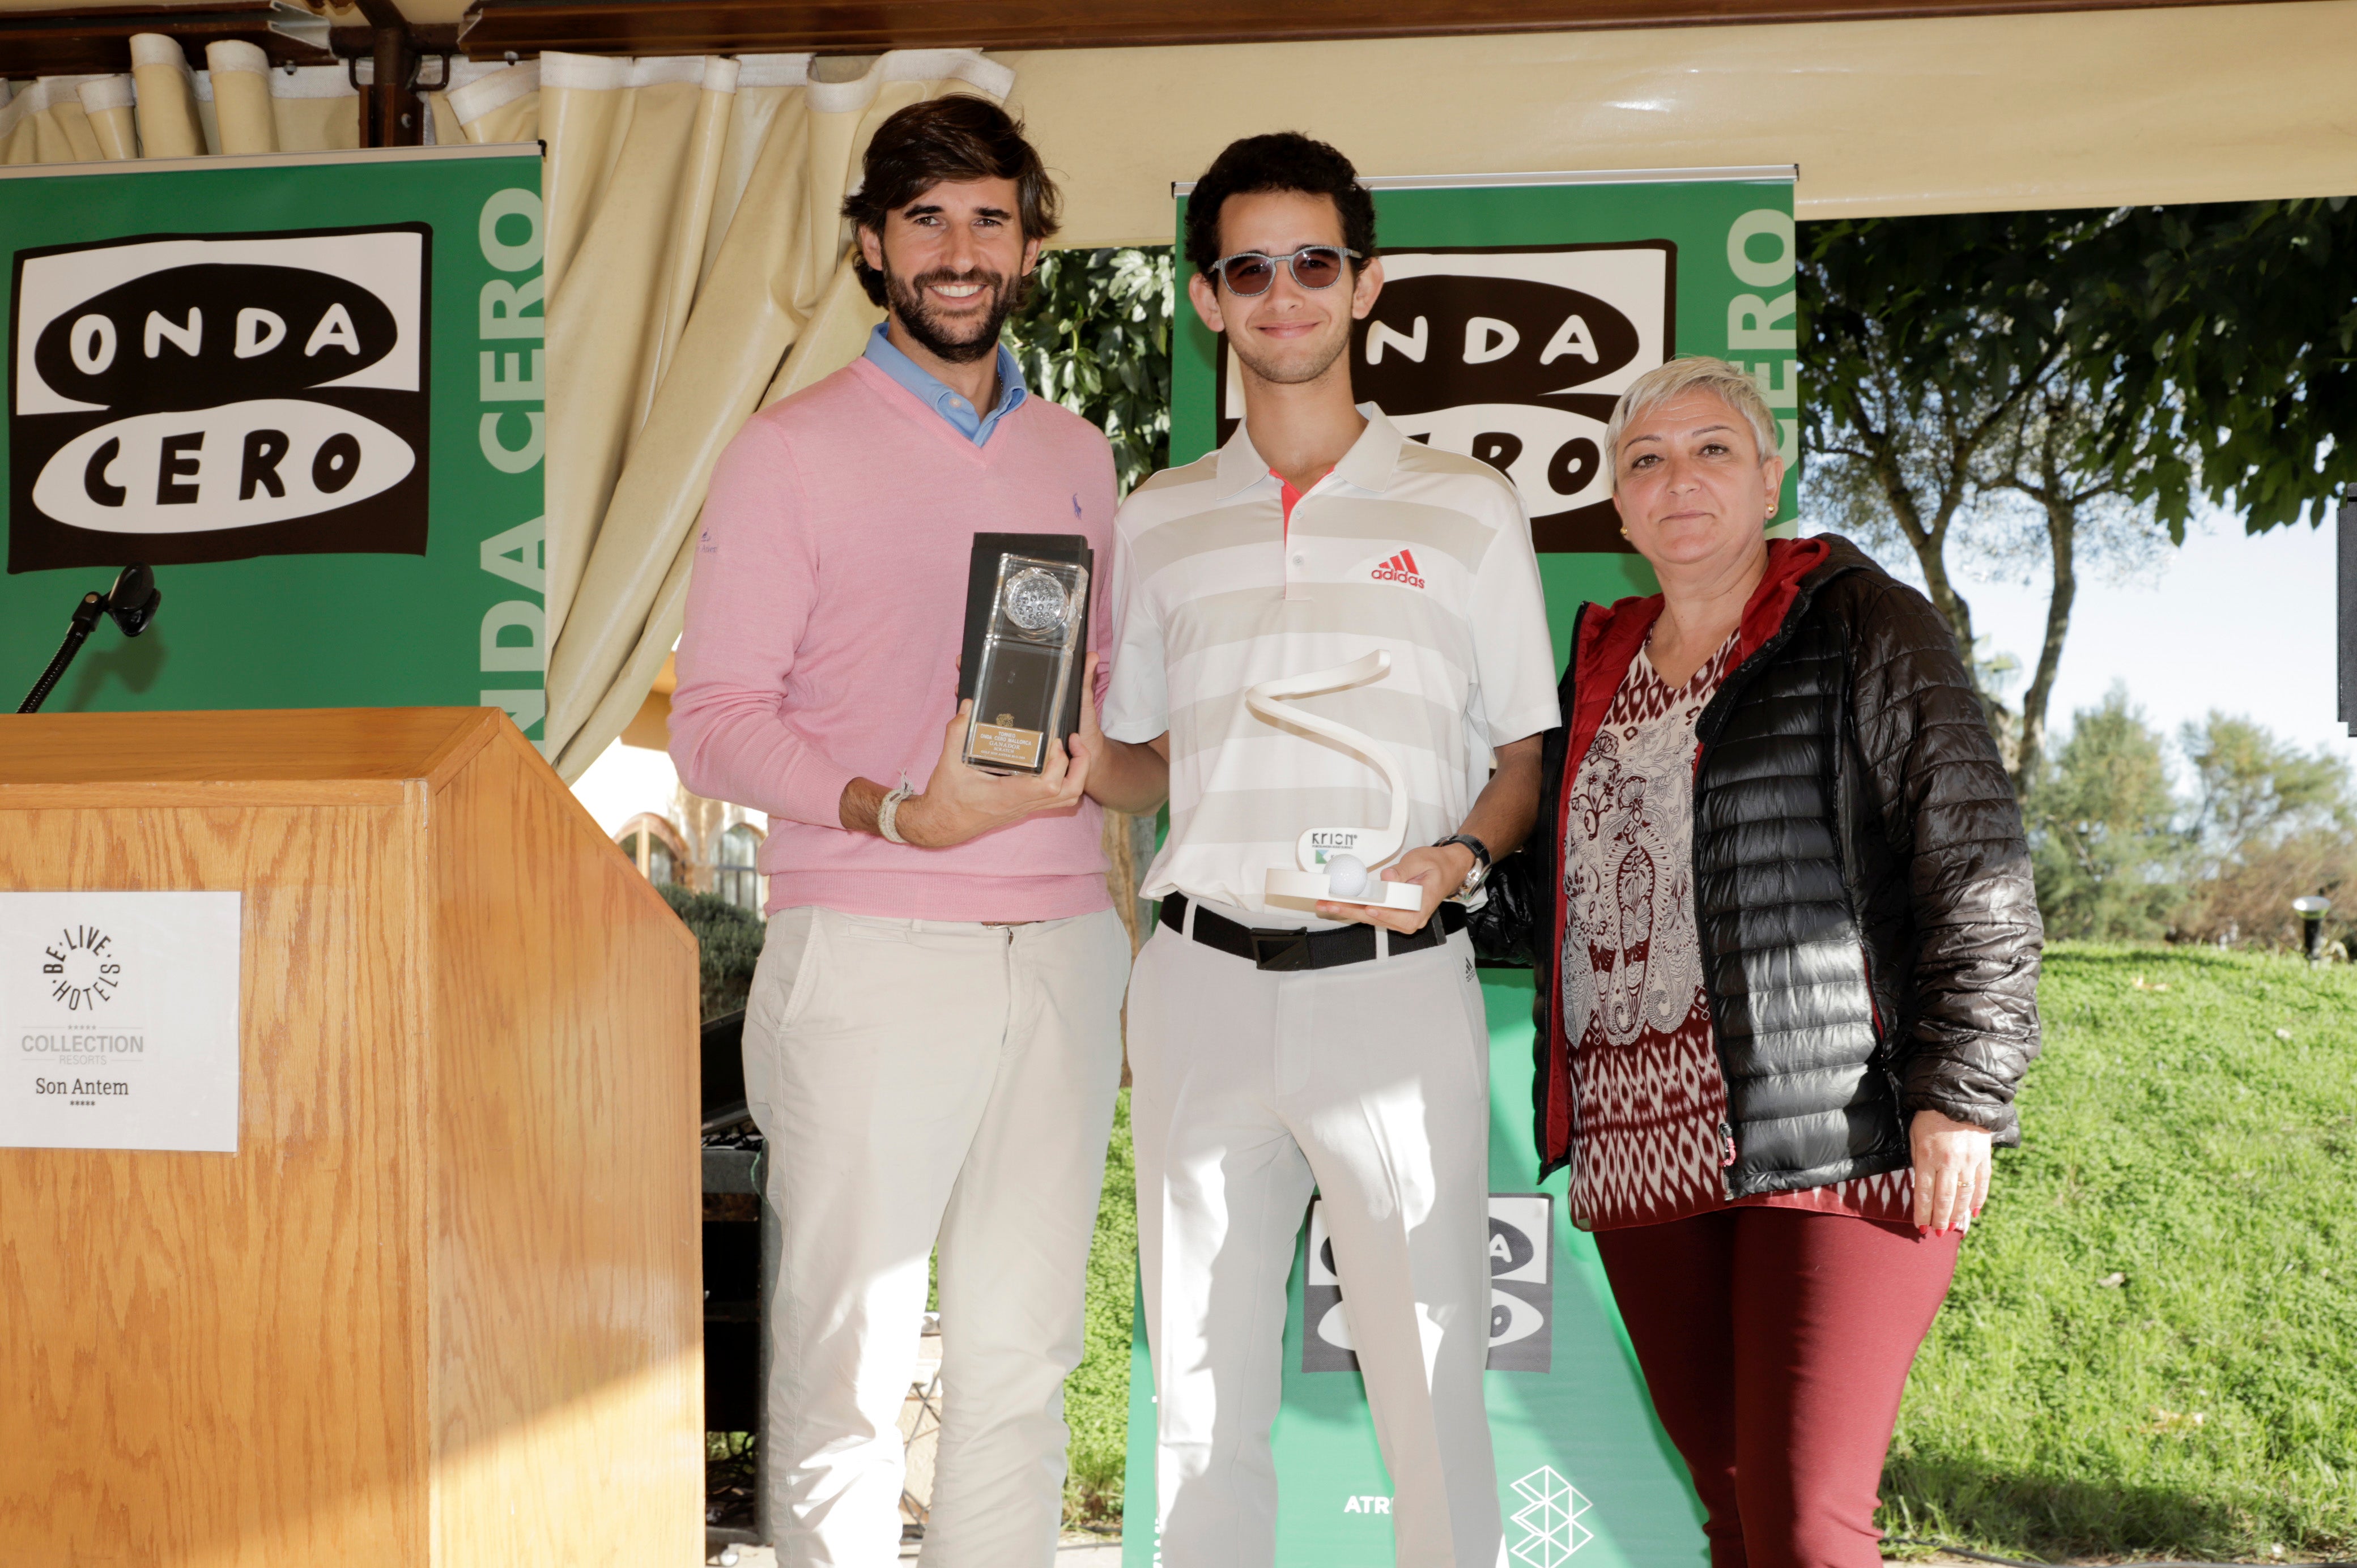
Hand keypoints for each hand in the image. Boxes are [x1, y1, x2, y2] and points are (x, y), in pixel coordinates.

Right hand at [895, 662, 1094, 848]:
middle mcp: (1021, 803)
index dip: (1060, 762)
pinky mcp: (1023, 807)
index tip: (1054, 740)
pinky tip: (1053, 763)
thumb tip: (968, 707)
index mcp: (1007, 794)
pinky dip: (1064, 781)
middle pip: (1069, 793)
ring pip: (1067, 799)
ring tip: (1068, 750)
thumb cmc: (945, 798)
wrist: (941, 825)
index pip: (1049, 785)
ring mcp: (1025, 807)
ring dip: (1076, 774)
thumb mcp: (948, 763)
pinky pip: (1055, 800)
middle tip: (1071, 741)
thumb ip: (957, 732)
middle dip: (1080, 765)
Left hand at [1316, 843, 1473, 934]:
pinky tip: (1337, 904)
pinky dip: (1354, 907)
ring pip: (1371, 917)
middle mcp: (1411, 918)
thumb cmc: (1437, 866)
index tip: (1369, 908)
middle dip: (1353, 911)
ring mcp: (1400, 917)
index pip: (1402, 916)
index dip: (1384, 913)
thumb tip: (1388, 878)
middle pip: (1379, 918)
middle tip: (1331, 905)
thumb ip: (1404, 870)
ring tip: (1326, 905)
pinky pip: (1371, 912)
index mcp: (1423, 907)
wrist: (1446, 869)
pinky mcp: (1392, 912)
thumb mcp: (1422, 861)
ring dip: (1348, 911)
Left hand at [1910, 1108, 1992, 1235]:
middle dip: (1940, 1220)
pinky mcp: (1984, 1158)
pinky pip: (1982, 1185)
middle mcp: (1949, 1162)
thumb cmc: (1930, 1117)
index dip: (1922, 1213)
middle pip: (1944, 1199)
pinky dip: (1978, 1201)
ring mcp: (1969, 1161)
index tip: (1921, 1227)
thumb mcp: (1915, 1136)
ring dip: (1958, 1216)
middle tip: (1937, 1234)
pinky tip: (1973, 1213)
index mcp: (1928, 1156)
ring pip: (1964, 1196)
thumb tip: (1922, 1189)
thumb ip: (1918, 1162)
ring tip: (1952, 1229)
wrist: (1960, 1097)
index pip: (1924, 1193)